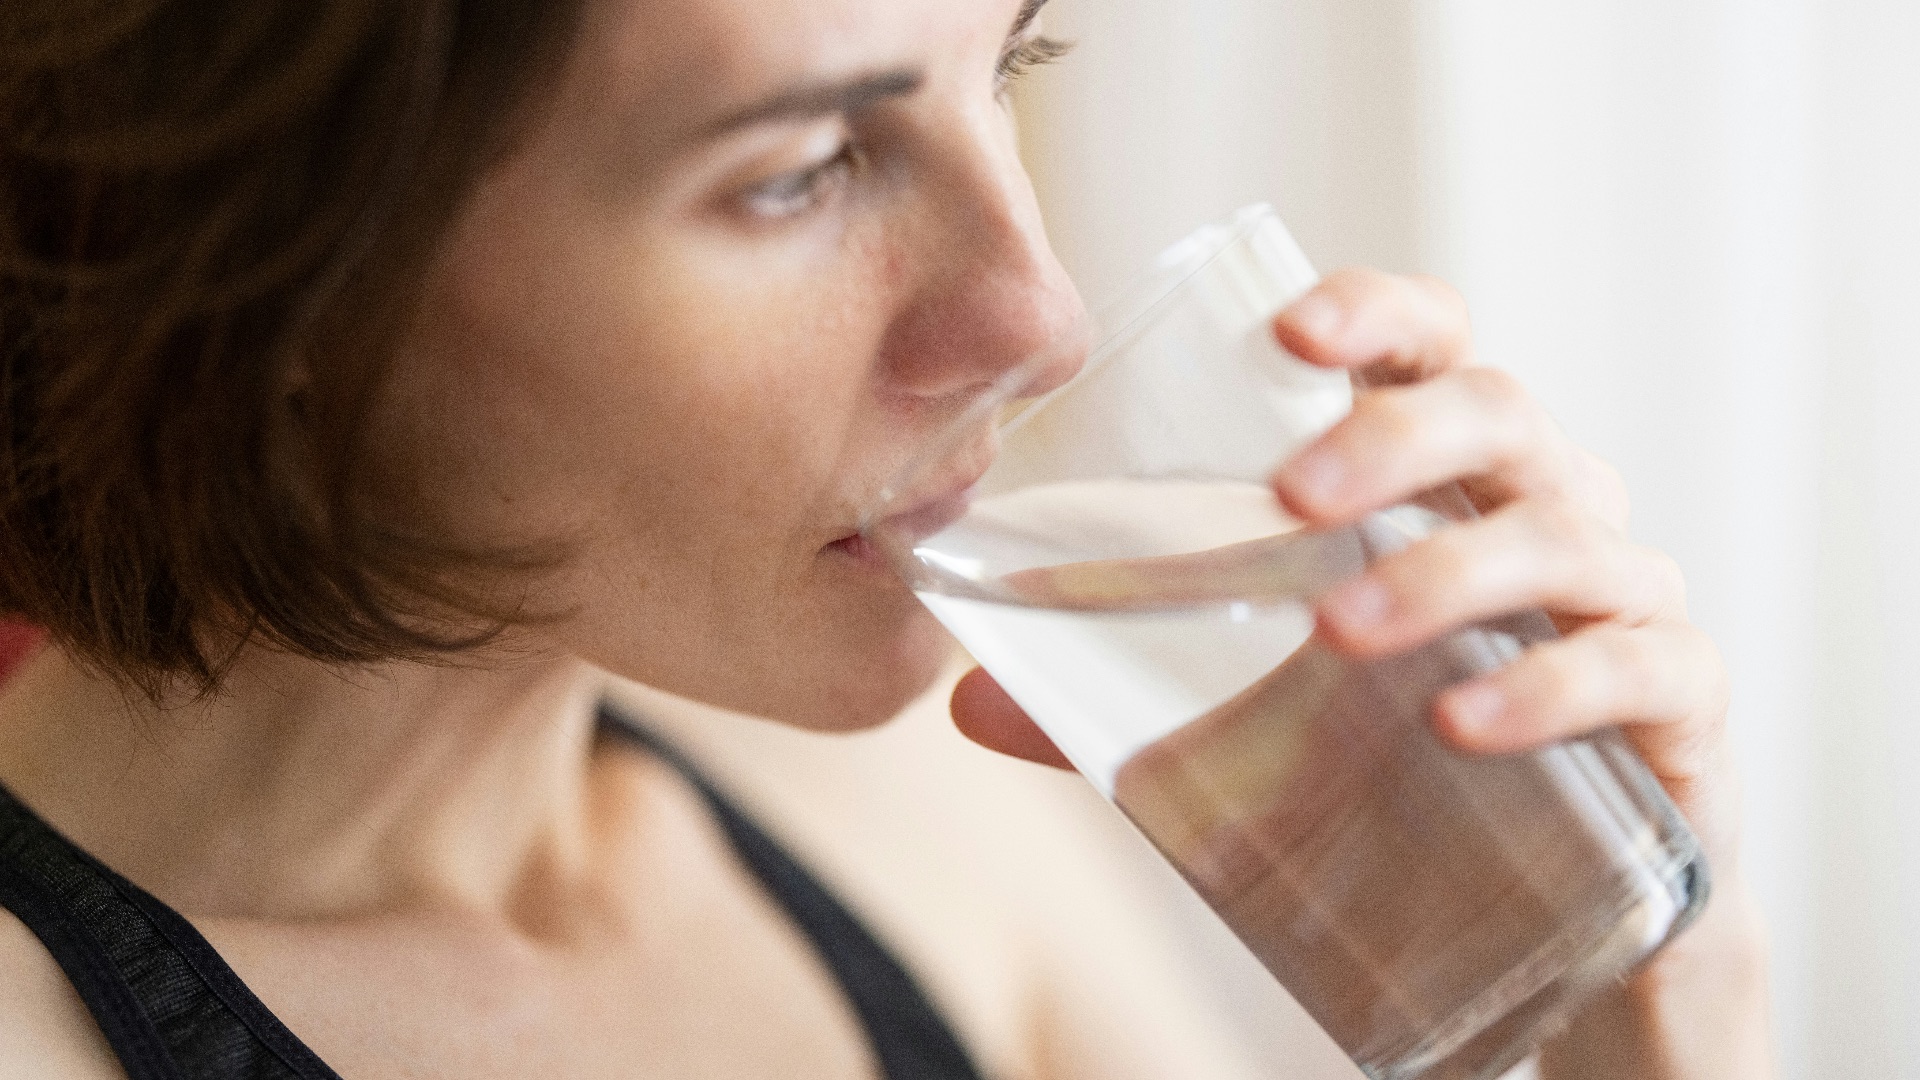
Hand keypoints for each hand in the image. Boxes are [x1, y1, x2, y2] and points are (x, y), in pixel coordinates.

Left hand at [950, 268, 1773, 1078]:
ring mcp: (1622, 598)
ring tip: (1343, 631)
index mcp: (1445, 481)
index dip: (1373, 314)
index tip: (1288, 329)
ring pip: (1562, 533)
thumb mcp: (1260, 726)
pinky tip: (1463, 722)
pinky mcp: (1678, 703)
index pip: (1428, 348)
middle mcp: (1545, 509)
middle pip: (1500, 411)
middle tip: (1293, 498)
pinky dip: (1549, 685)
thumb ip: (1124, 703)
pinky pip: (1637, 666)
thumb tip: (966, 702)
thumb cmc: (1402, 771)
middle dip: (1395, 438)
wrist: (1560, 916)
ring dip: (1449, 570)